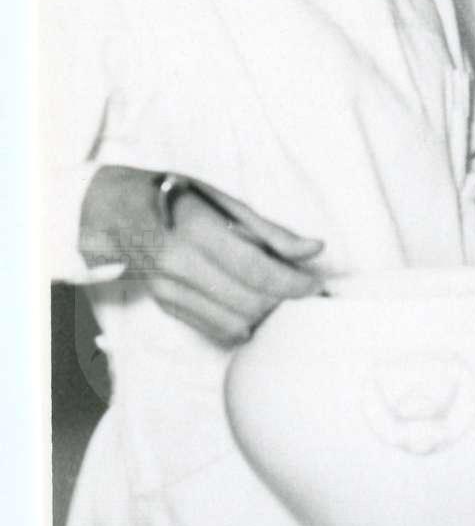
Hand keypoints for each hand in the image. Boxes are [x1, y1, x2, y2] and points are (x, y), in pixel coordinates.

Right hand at [78, 165, 323, 344]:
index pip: (256, 269)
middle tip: (299, 287)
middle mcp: (178, 264)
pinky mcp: (164, 305)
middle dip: (282, 299)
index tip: (314, 283)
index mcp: (196, 230)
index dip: (292, 282)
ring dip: (264, 314)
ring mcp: (168, 289)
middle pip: (248, 301)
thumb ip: (268, 230)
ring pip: (233, 322)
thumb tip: (314, 249)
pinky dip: (241, 322)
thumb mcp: (221, 200)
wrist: (109, 211)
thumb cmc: (171, 197)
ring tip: (276, 295)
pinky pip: (213, 328)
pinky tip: (251, 306)